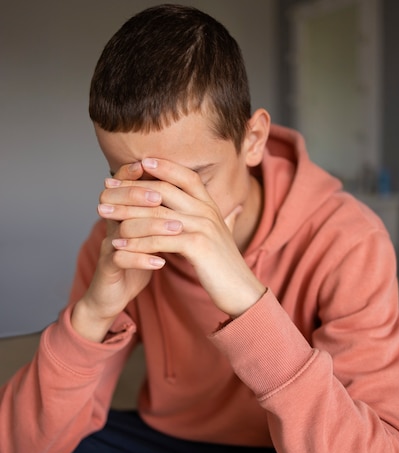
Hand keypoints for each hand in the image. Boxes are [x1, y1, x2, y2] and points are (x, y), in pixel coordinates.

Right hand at [71, 162, 164, 340]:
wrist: (113, 296)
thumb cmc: (135, 263)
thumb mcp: (149, 236)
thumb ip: (160, 215)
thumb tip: (186, 195)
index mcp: (121, 215)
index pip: (122, 185)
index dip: (134, 174)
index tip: (154, 165)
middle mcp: (111, 226)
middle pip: (116, 200)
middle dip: (139, 195)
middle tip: (163, 197)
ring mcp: (108, 247)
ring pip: (123, 229)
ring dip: (150, 227)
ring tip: (175, 230)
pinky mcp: (107, 269)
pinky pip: (121, 259)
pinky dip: (141, 259)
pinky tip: (160, 262)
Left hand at [98, 157, 265, 316]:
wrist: (241, 291)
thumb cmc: (224, 266)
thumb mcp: (219, 236)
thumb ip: (217, 219)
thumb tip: (226, 210)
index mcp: (212, 206)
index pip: (186, 176)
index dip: (163, 166)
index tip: (138, 162)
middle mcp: (208, 212)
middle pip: (164, 190)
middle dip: (132, 187)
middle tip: (106, 187)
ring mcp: (203, 228)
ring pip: (156, 214)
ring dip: (126, 213)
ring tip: (102, 213)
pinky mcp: (197, 247)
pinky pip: (159, 240)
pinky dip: (136, 242)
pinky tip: (117, 244)